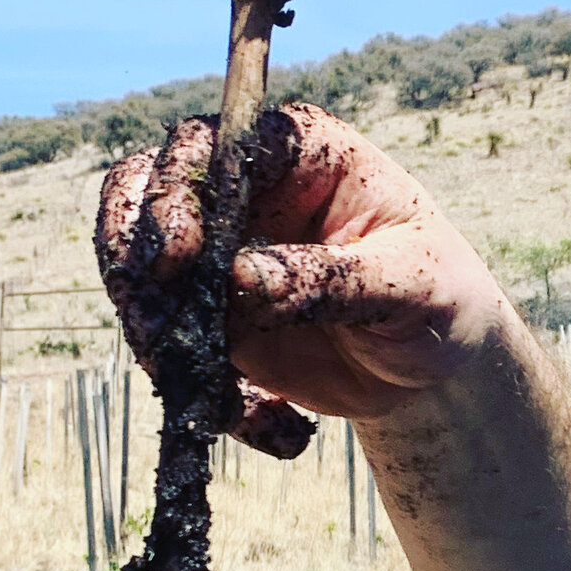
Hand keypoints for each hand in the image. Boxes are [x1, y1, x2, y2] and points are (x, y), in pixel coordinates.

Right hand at [96, 104, 508, 432]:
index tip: (176, 256)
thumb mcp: (409, 285)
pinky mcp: (208, 317)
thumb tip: (243, 278)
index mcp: (298, 154)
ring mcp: (216, 254)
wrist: (434, 365)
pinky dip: (199, 392)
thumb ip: (332, 278)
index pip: (210, 145)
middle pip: (142, 193)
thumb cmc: (438, 298)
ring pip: (138, 275)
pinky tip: (270, 426)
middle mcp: (243, 192)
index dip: (176, 189)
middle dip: (132, 260)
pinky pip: (168, 346)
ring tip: (223, 400)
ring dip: (157, 338)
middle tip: (153, 328)